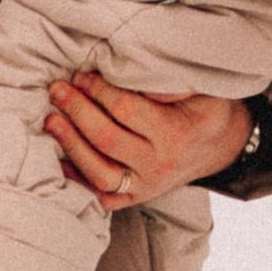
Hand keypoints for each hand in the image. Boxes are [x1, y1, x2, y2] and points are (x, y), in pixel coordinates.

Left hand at [45, 72, 252, 210]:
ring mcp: (145, 187)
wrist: (221, 146)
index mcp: (176, 134)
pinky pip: (100, 195)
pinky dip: (76, 178)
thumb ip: (172, 81)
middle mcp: (159, 166)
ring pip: (100, 173)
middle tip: (57, 89)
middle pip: (107, 140)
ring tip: (51, 121)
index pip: (126, 110)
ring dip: (70, 145)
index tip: (82, 75)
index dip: (99, 91)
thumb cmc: (206, 108)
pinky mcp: (135, 198)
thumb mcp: (204, 88)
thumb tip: (135, 72)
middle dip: (77, 112)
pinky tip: (57, 158)